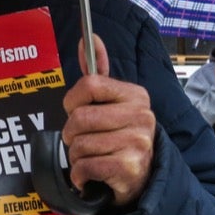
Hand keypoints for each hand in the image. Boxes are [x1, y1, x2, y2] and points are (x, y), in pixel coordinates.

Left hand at [60, 35, 154, 207]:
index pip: (89, 84)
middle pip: (79, 118)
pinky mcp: (130, 168)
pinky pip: (85, 167)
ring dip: (76, 157)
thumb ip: (98, 71)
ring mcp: (137, 143)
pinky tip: (90, 174)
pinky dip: (80, 174)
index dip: (72, 100)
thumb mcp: (112, 103)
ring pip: (79, 145)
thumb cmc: (120, 136)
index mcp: (135, 95)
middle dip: (71, 134)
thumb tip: (90, 38)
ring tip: (91, 158)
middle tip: (82, 141)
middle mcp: (141, 116)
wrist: (143, 177)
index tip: (74, 110)